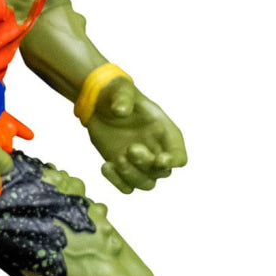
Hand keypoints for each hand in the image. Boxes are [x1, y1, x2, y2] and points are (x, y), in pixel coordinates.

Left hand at [86, 77, 186, 193]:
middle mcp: (156, 150)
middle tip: (129, 149)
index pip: (179, 155)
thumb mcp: (119, 88)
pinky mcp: (123, 168)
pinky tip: (105, 166)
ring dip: (132, 176)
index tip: (160, 160)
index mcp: (164, 131)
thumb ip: (123, 97)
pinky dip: (117, 182)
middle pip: (162, 172)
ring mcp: (139, 162)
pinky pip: (127, 187)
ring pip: (146, 184)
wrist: (97, 103)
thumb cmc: (115, 93)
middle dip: (146, 164)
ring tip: (116, 160)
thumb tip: (120, 111)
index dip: (174, 161)